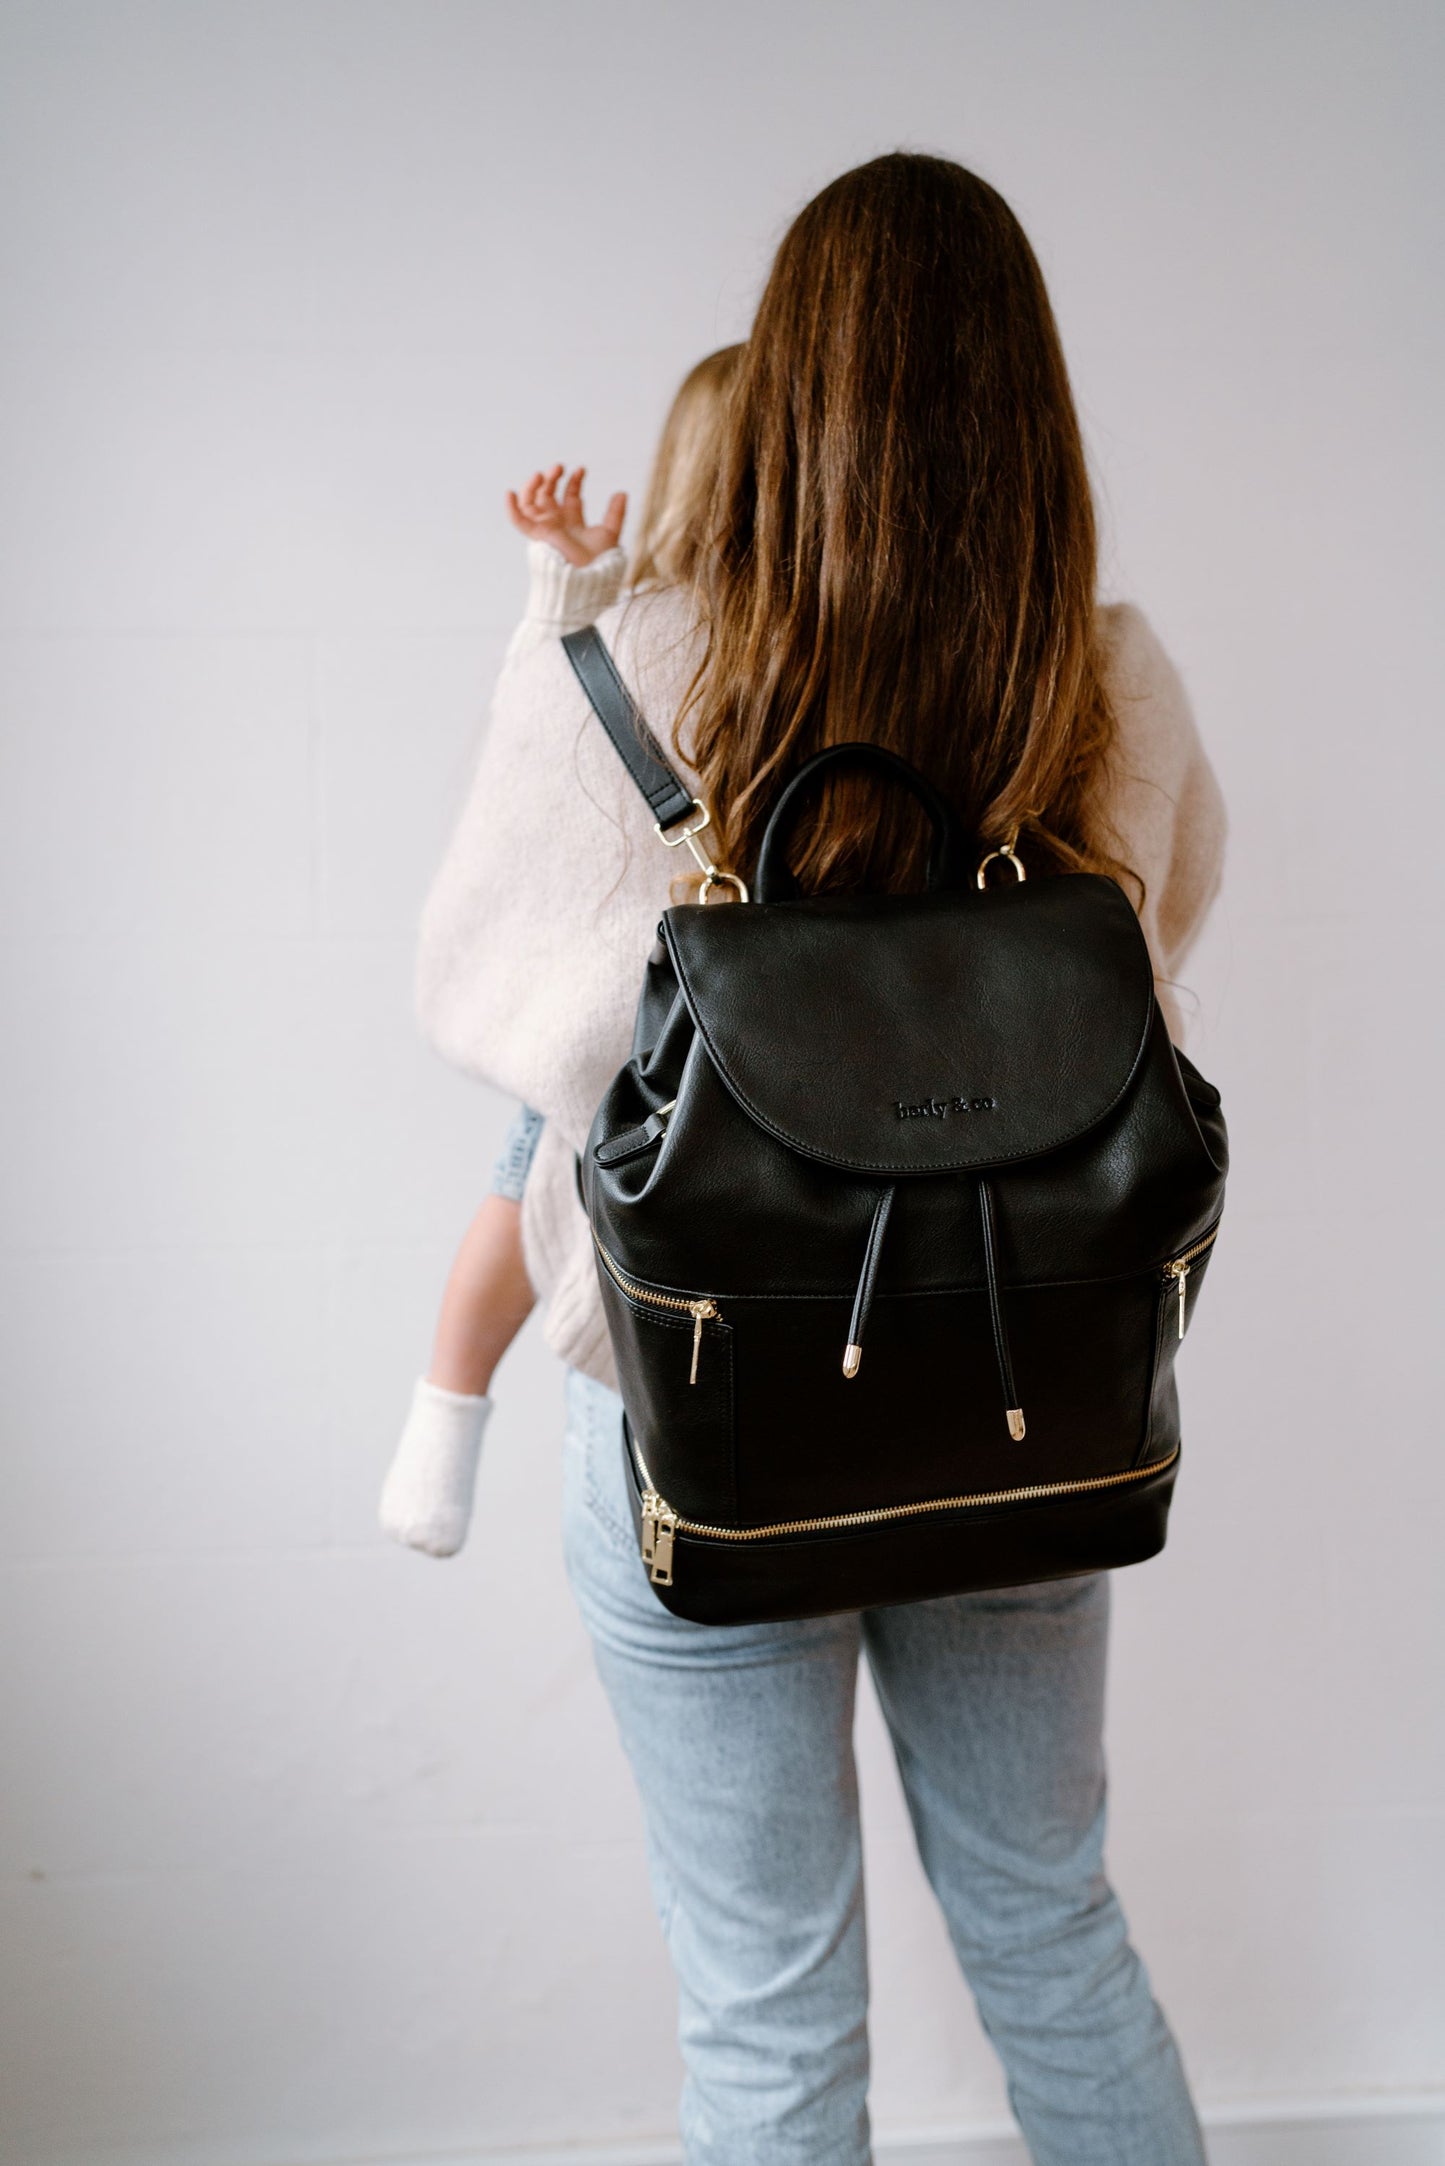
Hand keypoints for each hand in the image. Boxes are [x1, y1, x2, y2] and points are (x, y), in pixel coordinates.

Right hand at [506, 463, 626, 566]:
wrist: (587, 576)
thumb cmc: (598, 561)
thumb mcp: (609, 532)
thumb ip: (615, 513)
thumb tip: (622, 492)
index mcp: (573, 522)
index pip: (570, 495)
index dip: (574, 481)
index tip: (581, 469)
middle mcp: (557, 523)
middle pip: (548, 495)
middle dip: (552, 478)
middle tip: (559, 467)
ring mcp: (545, 528)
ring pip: (532, 502)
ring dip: (533, 486)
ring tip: (541, 474)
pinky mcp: (536, 535)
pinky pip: (518, 521)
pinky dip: (512, 508)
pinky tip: (510, 493)